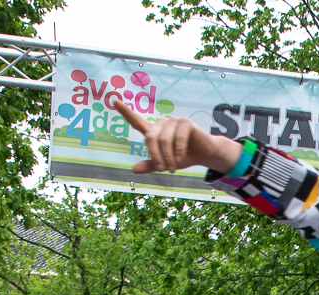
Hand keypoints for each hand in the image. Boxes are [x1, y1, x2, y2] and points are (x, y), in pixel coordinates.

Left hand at [108, 96, 244, 174]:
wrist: (204, 155)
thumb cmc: (183, 157)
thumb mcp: (165, 164)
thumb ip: (150, 166)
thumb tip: (133, 169)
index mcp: (154, 131)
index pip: (137, 121)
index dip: (125, 111)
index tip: (114, 100)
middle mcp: (162, 123)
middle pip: (151, 137)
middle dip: (156, 156)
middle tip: (163, 170)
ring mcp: (174, 121)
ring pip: (164, 140)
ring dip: (168, 157)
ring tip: (173, 167)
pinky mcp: (186, 123)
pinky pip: (178, 138)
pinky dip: (178, 152)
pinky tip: (181, 159)